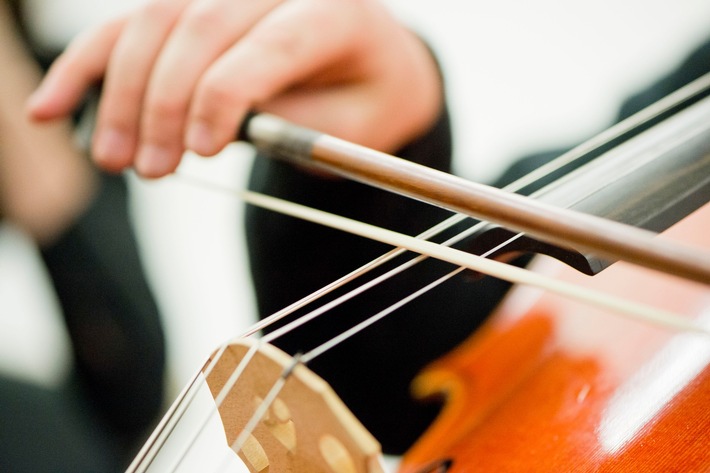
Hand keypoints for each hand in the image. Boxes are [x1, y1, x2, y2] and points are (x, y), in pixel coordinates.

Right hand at [27, 0, 442, 177]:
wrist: (369, 66)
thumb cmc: (366, 100)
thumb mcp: (355, 128)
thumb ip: (297, 130)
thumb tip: (211, 136)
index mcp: (333, 10)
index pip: (270, 41)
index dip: (225, 94)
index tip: (200, 150)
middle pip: (202, 26)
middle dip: (166, 102)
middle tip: (150, 168)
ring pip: (154, 21)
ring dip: (122, 93)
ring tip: (112, 158)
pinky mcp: (190, 5)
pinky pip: (129, 26)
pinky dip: (88, 67)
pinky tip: (52, 106)